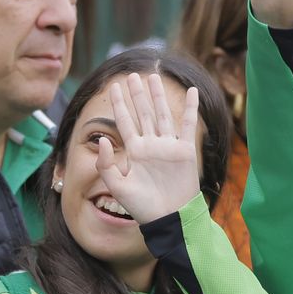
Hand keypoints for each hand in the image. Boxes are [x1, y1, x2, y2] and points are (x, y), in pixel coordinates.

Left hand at [97, 73, 200, 224]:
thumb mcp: (117, 187)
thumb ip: (105, 164)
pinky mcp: (185, 151)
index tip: (113, 87)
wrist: (169, 218)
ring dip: (158, 95)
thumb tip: (101, 139)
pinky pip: (188, 125)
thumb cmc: (142, 207)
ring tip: (153, 76)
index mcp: (135, 151)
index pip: (124, 121)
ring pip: (162, 114)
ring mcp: (168, 147)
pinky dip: (191, 108)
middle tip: (133, 75)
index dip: (119, 104)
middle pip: (143, 113)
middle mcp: (151, 145)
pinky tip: (191, 91)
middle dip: (137, 94)